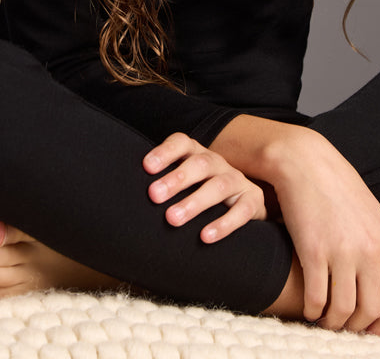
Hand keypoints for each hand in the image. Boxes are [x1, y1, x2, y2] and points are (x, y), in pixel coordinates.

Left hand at [143, 132, 266, 242]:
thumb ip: (162, 186)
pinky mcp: (253, 201)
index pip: (182, 143)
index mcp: (197, 154)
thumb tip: (126, 200)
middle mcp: (217, 163)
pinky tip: (205, 236)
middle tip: (154, 195)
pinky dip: (223, 224)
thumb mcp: (184, 183)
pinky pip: (242, 211)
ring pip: (218, 186)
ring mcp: (237, 180)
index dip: (165, 152)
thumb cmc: (201, 193)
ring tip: (172, 218)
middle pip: (199, 164)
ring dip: (195, 202)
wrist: (244, 203)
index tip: (147, 167)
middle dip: (176, 179)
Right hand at [264, 127, 379, 332]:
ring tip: (325, 320)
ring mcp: (342, 251)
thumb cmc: (340, 189)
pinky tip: (310, 309)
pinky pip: (316, 297)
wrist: (307, 163)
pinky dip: (313, 311)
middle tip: (345, 327)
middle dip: (357, 327)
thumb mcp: (375, 218)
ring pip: (343, 309)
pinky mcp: (313, 250)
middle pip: (371, 310)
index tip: (369, 329)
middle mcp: (369, 251)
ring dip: (333, 323)